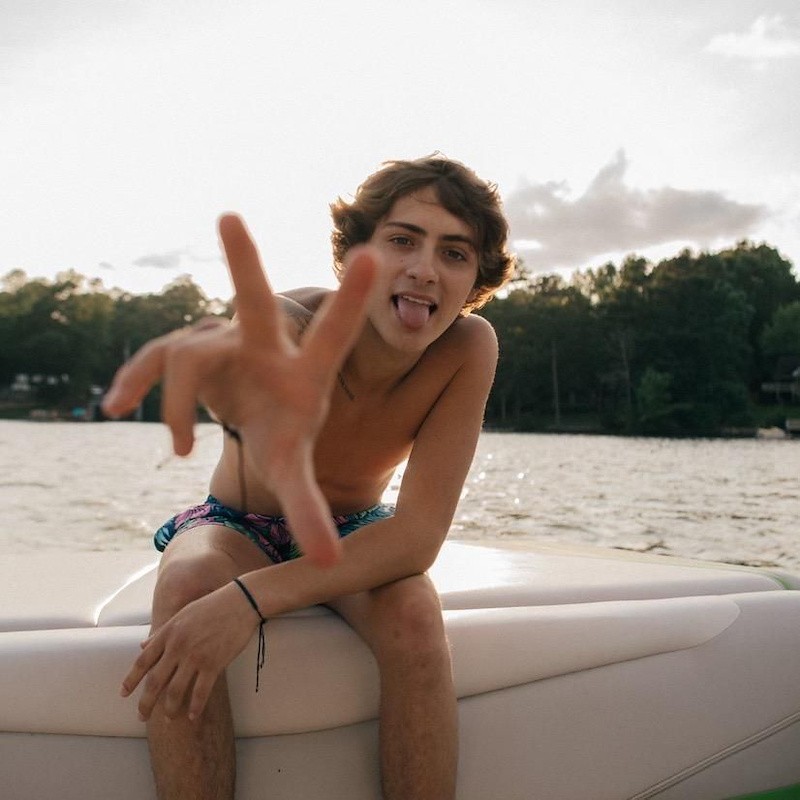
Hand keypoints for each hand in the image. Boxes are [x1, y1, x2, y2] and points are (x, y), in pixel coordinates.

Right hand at [102, 214, 376, 565]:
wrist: (259, 409)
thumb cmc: (288, 430)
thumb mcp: (296, 467)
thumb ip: (310, 511)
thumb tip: (329, 566)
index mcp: (304, 372)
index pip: (333, 335)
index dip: (349, 300)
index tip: (373, 256)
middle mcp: (264, 345)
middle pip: (254, 303)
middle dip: (243, 262)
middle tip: (229, 215)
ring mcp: (224, 342)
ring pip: (185, 353)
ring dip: (170, 402)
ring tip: (174, 448)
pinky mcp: (191, 350)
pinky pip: (155, 357)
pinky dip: (138, 382)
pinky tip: (117, 408)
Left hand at [121, 582, 254, 721]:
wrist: (241, 602)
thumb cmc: (212, 605)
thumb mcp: (183, 614)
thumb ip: (162, 632)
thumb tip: (143, 645)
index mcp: (169, 633)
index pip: (143, 661)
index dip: (131, 680)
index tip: (124, 694)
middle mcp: (178, 647)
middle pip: (155, 681)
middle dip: (146, 703)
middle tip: (141, 717)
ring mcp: (195, 656)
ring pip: (175, 690)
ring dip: (170, 709)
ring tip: (169, 719)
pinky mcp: (214, 663)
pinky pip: (201, 691)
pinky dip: (195, 707)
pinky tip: (192, 716)